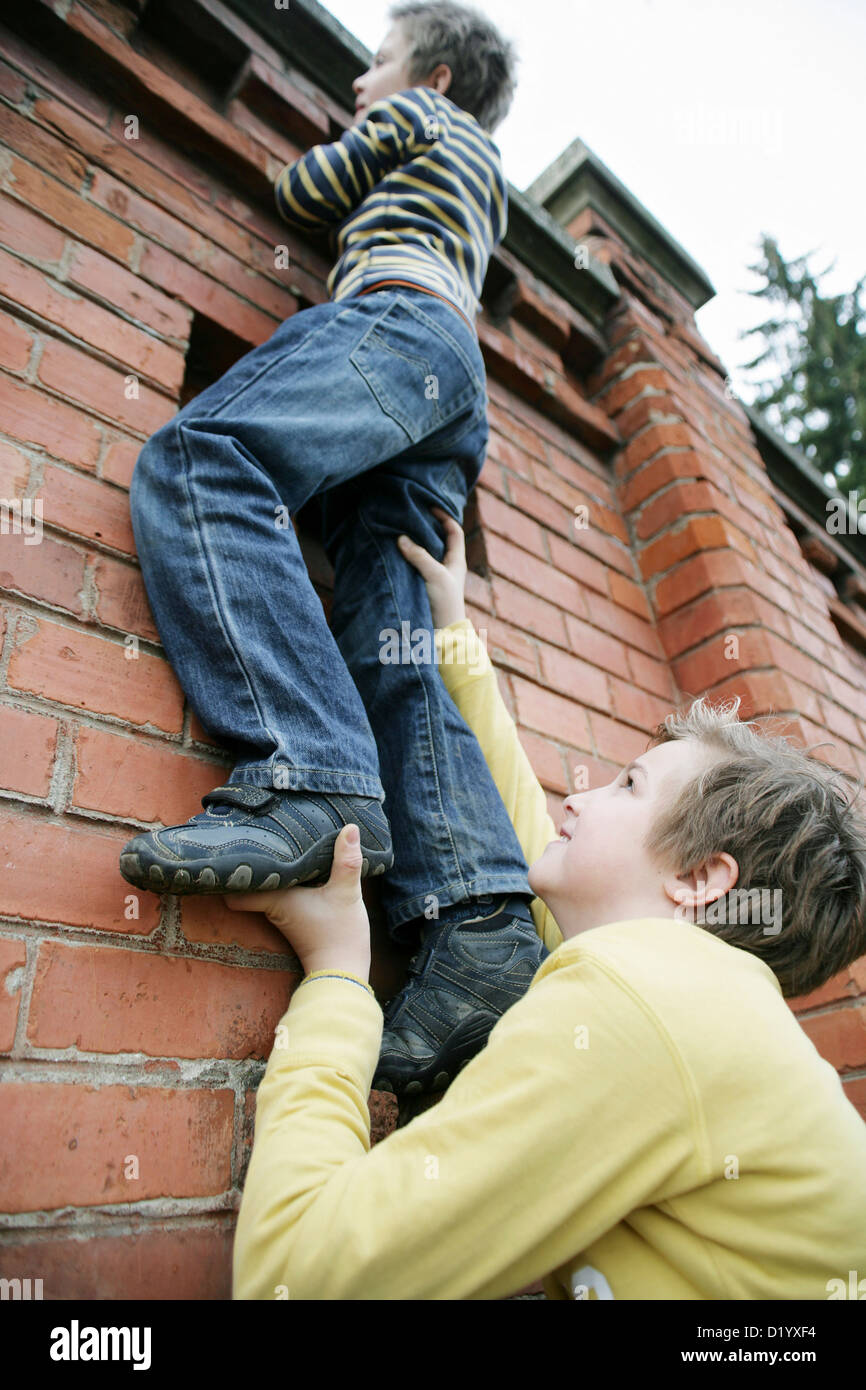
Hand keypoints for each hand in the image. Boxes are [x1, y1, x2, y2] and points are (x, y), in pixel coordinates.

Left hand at [224, 823, 370, 978]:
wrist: (343, 973)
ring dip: (272, 872)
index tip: (228, 853)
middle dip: (252, 864)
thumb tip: (349, 828)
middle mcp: (274, 908)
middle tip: (254, 839)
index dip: (229, 873)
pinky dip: (287, 882)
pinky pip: (283, 895)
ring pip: (268, 889)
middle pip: (251, 884)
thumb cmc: (339, 935)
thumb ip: (346, 861)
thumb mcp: (346, 893)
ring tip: (278, 845)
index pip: (234, 892)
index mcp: (275, 900)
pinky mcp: (297, 919)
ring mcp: (284, 916)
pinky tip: (301, 866)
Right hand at [397, 507, 466, 628]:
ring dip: (414, 543)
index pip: (454, 531)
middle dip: (426, 527)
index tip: (429, 506)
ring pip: (425, 553)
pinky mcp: (423, 586)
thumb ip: (419, 556)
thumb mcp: (434, 575)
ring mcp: (435, 577)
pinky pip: (415, 566)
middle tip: (410, 516)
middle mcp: (447, 566)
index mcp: (456, 560)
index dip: (444, 516)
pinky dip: (407, 558)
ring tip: (399, 530)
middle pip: (438, 540)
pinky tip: (394, 553)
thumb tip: (401, 538)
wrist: (442, 634)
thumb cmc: (444, 603)